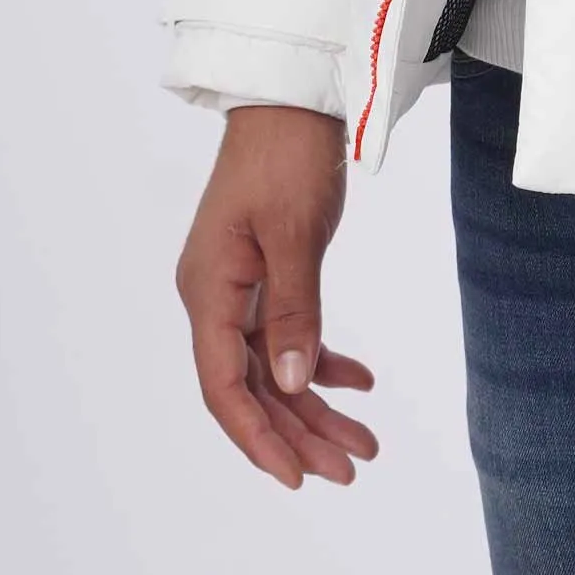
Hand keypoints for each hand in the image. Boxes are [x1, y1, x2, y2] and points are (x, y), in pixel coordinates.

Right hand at [174, 104, 379, 489]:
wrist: (292, 97)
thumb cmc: (286, 155)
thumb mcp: (294, 233)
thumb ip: (294, 311)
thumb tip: (293, 385)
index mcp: (209, 291)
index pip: (224, 387)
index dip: (258, 438)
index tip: (298, 477)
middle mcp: (216, 297)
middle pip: (252, 387)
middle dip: (300, 434)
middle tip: (352, 469)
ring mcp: (239, 287)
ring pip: (274, 368)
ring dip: (316, 406)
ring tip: (365, 444)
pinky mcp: (267, 273)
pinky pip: (288, 335)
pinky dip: (322, 360)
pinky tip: (360, 381)